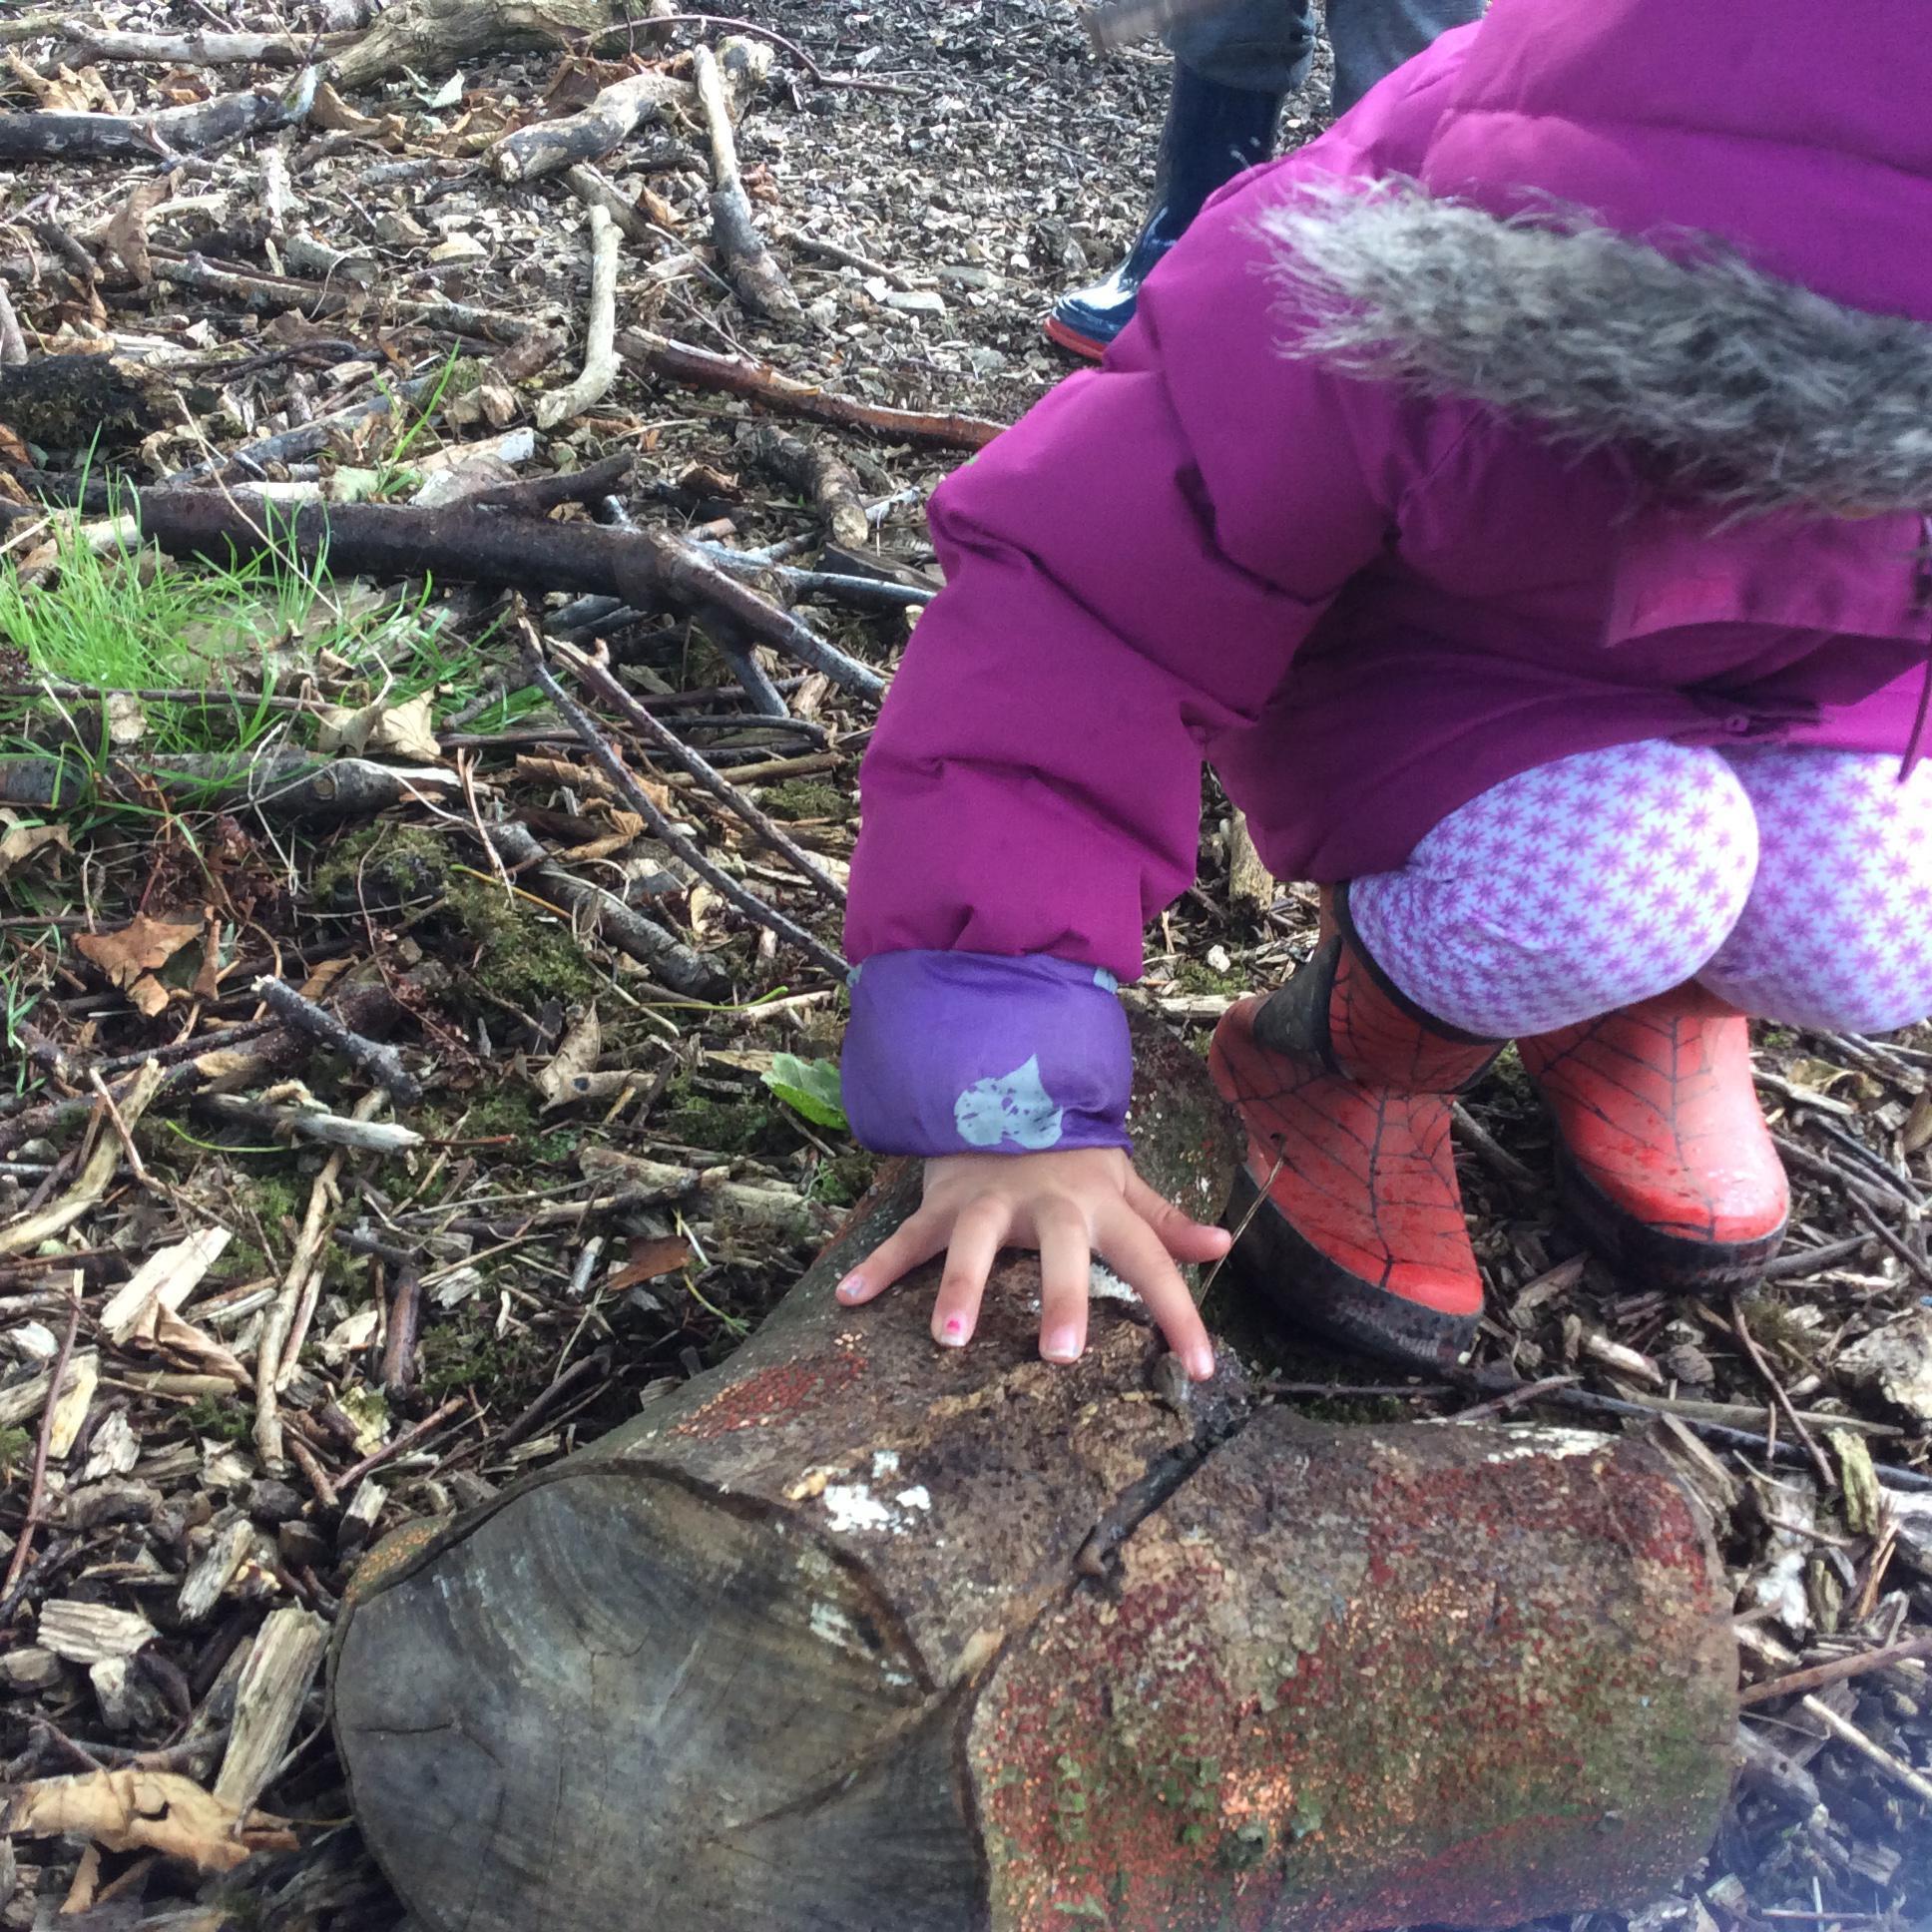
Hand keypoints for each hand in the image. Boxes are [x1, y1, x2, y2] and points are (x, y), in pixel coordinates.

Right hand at [835, 1149, 1228, 1378]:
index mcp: (1101, 1207)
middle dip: (1061, 1295)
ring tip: (947, 1339)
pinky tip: (850, 1297)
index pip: (1151, 1262)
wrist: (1002, 1091)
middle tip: (1061, 1354)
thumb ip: (1165, 1222)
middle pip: (1061, 1249)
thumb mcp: (1122, 1184)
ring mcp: (990, 1201)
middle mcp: (1049, 1204)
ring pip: (975, 1241)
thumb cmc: (1069, 1156)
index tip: (1200, 1370)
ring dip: (960, 1285)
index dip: (1180, 1315)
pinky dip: (878, 1265)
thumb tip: (1223, 1245)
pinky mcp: (943, 1202)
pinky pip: (908, 1236)